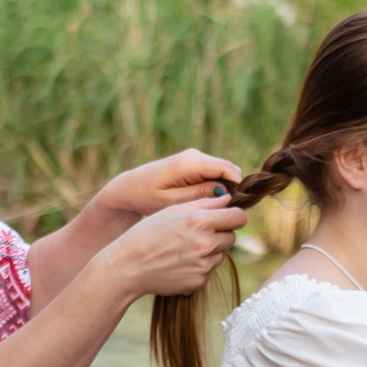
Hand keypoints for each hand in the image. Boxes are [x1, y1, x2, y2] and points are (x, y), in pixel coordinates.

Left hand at [91, 149, 243, 220]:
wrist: (129, 187)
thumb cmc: (146, 197)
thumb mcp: (172, 201)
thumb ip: (199, 195)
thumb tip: (225, 191)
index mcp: (189, 163)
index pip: (227, 169)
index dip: (238, 187)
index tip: (237, 207)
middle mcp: (194, 155)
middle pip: (228, 169)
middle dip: (232, 188)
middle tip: (226, 212)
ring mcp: (194, 156)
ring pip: (223, 171)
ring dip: (224, 187)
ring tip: (215, 209)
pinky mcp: (192, 162)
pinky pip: (213, 172)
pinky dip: (216, 185)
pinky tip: (206, 202)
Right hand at [100, 194, 247, 297]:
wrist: (128, 266)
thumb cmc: (147, 233)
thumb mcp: (171, 210)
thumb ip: (203, 203)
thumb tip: (228, 199)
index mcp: (200, 222)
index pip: (238, 217)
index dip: (233, 216)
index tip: (225, 217)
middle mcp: (206, 244)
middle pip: (232, 237)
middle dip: (220, 234)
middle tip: (197, 234)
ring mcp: (204, 266)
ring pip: (220, 255)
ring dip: (209, 251)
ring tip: (183, 249)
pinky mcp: (199, 282)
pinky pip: (208, 271)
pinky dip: (199, 267)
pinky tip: (179, 263)